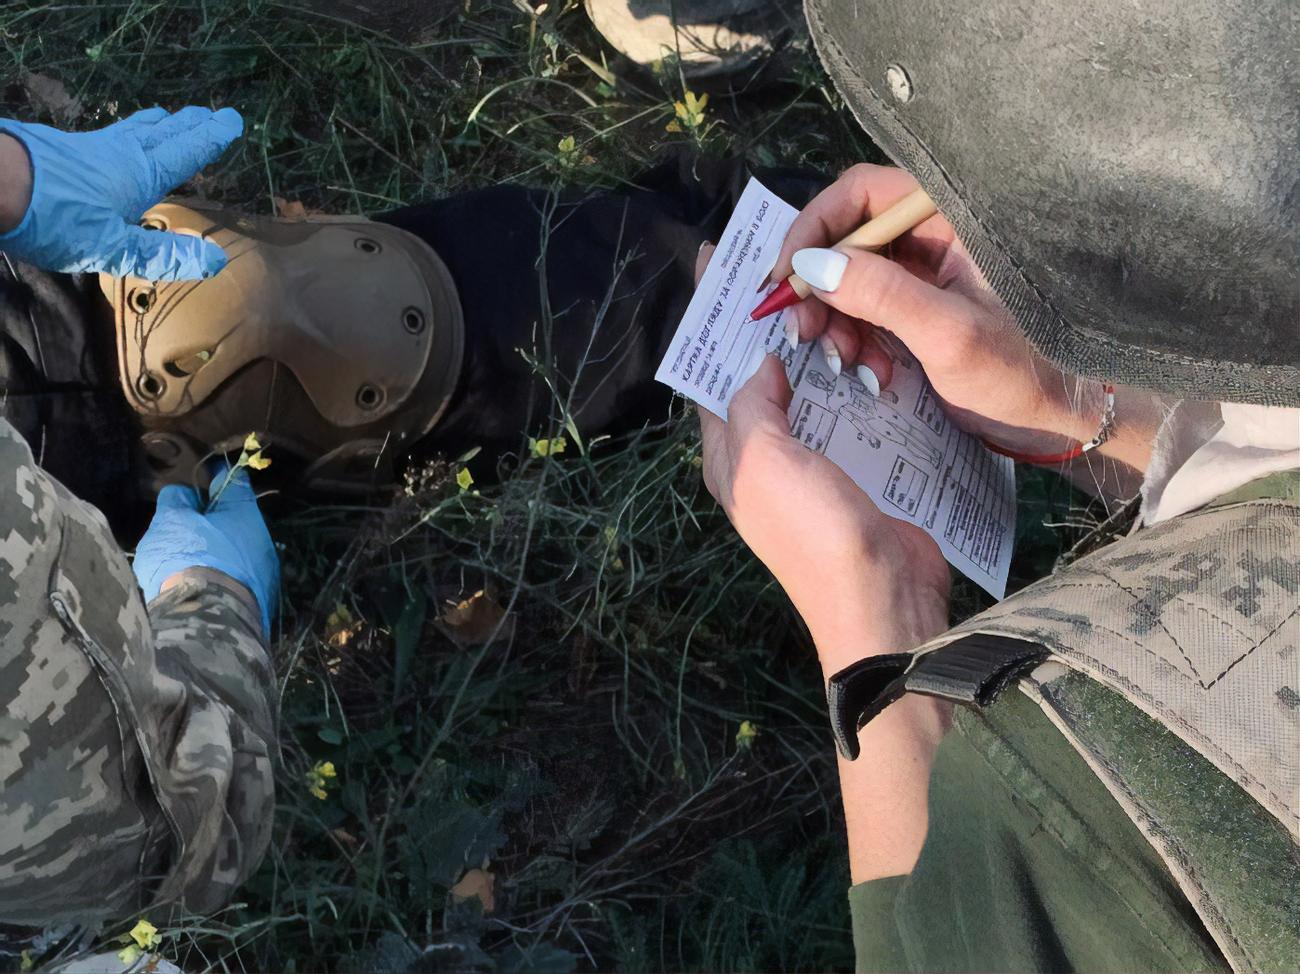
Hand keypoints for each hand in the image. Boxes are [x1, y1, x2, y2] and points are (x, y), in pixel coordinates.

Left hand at [0, 106, 242, 279]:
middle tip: (209, 114)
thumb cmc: (54, 216)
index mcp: (140, 174)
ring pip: (134, 130)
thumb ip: (163, 254)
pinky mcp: (63, 150)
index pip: (186, 153)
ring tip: (168, 118)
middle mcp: (120, 154)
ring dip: (157, 125)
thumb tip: (218, 260)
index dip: (210, 138)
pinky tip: (116, 140)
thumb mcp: (113, 247)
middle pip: (163, 134)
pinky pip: (108, 135)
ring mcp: (90, 148)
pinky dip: (125, 132)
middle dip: (189, 125)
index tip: (232, 121)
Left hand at [133, 463, 278, 635]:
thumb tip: (227, 472)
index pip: (176, 493)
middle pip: (173, 526)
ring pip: (171, 554)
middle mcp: (150, 541)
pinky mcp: (153, 601)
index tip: (219, 510)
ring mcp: (148, 574)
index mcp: (169, 517)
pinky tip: (206, 591)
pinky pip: (170, 580)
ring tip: (216, 571)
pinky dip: (186, 580)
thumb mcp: (243, 520)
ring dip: (190, 557)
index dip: (199, 498)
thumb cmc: (229, 559)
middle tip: (223, 543)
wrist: (213, 619)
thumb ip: (234, 492)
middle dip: (195, 531)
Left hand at [698, 246, 948, 672]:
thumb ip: (753, 404)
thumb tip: (760, 359)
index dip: (712, 320)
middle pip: (759, 377)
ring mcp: (812, 464)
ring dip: (816, 348)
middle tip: (785, 264)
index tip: (715, 260)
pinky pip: (848, 411)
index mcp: (729, 457)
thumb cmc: (814, 531)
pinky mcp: (857, 468)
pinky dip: (854, 379)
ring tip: (830, 295)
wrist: (884, 597)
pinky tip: (869, 343)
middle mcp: (764, 459)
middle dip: (767, 324)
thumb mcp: (765, 460)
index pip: (711, 376)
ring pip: (807, 389)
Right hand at [771, 163, 1105, 459]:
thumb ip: (882, 295)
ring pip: (848, 279)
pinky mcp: (916, 304)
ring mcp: (924, 270)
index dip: (814, 229)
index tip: (786, 277)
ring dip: (834, 323)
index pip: (862, 194)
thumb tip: (815, 266)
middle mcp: (934, 233)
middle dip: (819, 288)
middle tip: (801, 332)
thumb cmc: (1020, 372)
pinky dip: (854, 341)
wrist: (1054, 418)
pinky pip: (863, 311)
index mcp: (952, 217)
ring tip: (846, 363)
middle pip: (846, 238)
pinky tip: (870, 372)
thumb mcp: (948, 334)